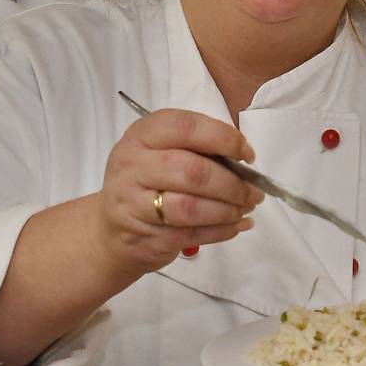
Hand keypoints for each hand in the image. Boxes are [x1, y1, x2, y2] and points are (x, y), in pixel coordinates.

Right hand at [92, 107, 261, 274]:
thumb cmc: (146, 183)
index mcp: (141, 136)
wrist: (111, 231)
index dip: (224, 139)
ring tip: (246, 208)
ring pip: (192, 208)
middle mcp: (133, 166)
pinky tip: (238, 225)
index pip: (186, 128)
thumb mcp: (159, 152)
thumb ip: (195, 148)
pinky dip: (222, 231)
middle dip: (232, 183)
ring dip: (228, 210)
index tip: (247, 155)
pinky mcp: (147, 236)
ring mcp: (135, 204)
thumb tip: (243, 161)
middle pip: (193, 172)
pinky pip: (193, 235)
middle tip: (254, 192)